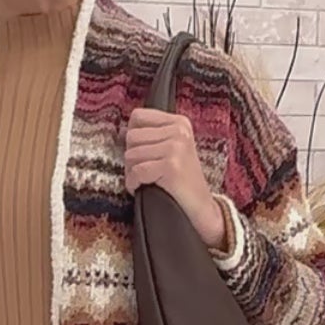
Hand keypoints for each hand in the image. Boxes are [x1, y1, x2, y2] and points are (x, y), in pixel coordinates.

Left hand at [125, 108, 226, 248]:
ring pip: (131, 155)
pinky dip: (134, 184)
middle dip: (132, 158)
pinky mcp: (171, 166)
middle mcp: (179, 131)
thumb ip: (152, 135)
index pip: (137, 116)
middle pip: (131, 136)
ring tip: (147, 180)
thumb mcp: (173, 148)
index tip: (144, 153)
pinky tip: (144, 188)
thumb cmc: (183, 180)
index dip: (133, 138)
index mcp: (179, 122)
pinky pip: (136, 172)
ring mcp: (175, 148)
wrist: (201, 207)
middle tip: (144, 172)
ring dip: (132, 173)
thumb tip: (123, 131)